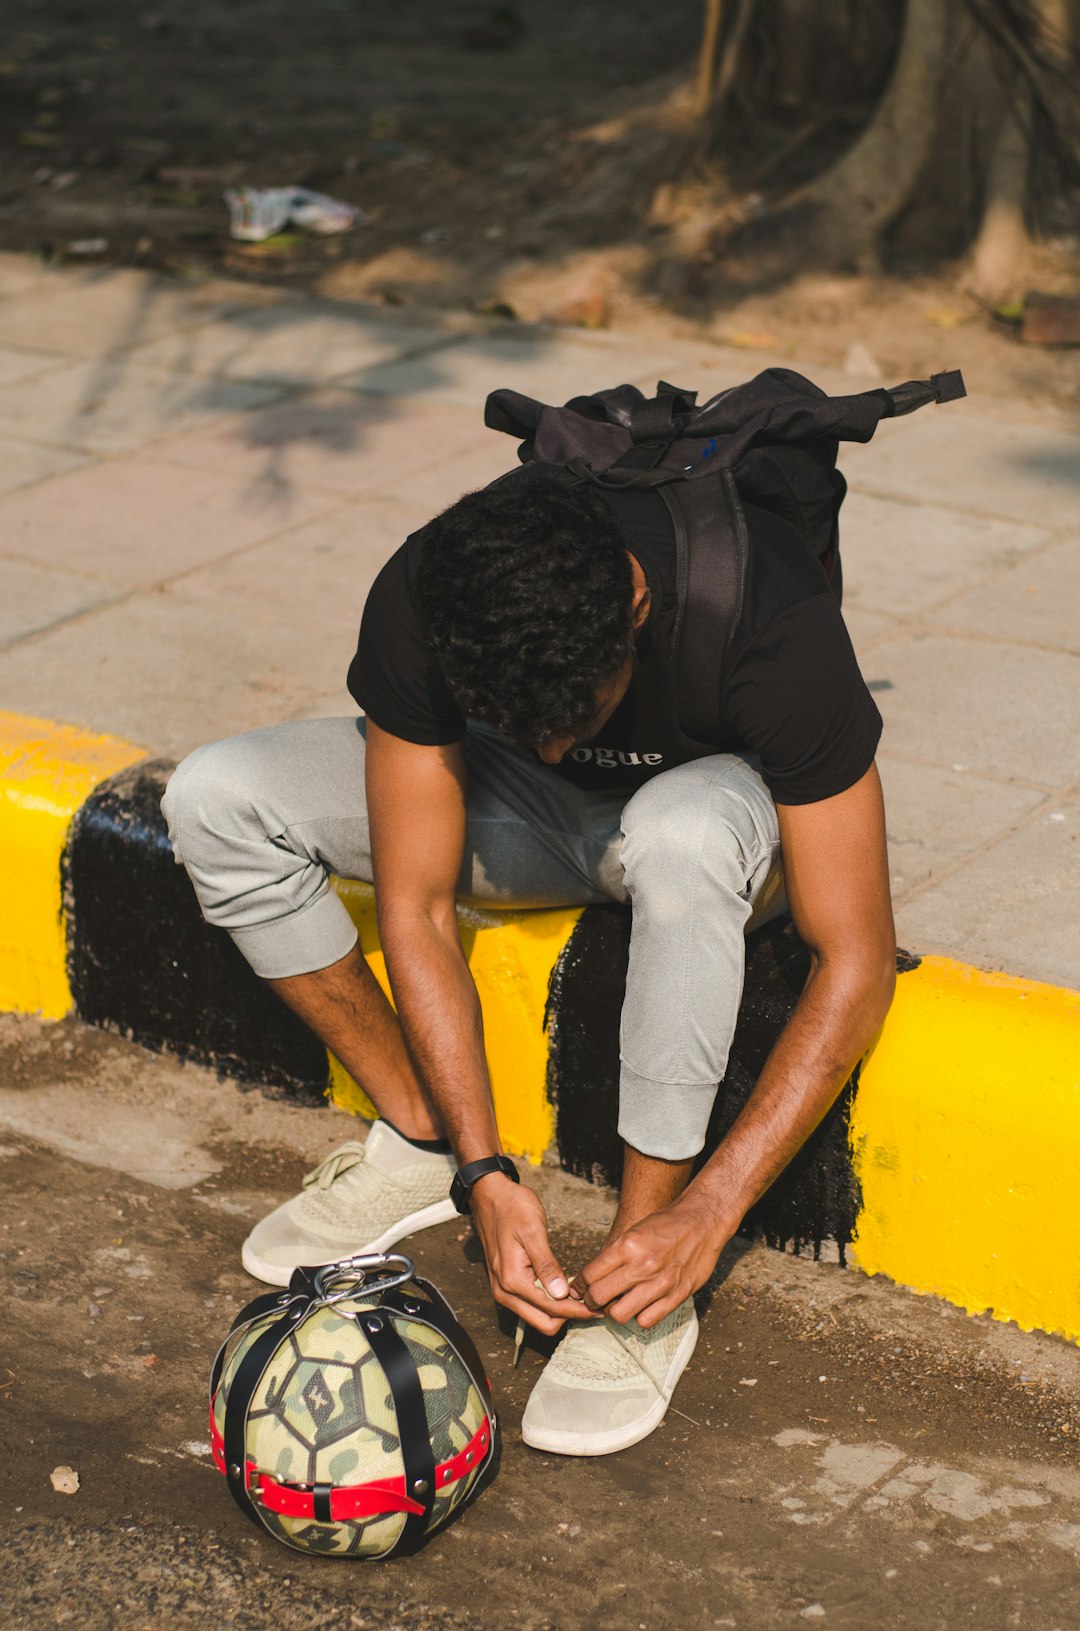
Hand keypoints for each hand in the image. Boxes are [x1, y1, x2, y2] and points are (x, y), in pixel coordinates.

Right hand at [469, 1175, 598, 1334]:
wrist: (489, 1196)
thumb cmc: (512, 1207)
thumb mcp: (533, 1230)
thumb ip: (546, 1264)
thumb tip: (562, 1294)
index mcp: (512, 1280)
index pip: (552, 1309)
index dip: (578, 1310)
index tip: (601, 1307)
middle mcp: (504, 1292)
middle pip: (544, 1323)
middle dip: (571, 1316)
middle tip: (596, 1303)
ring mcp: (503, 1291)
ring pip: (538, 1317)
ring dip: (561, 1312)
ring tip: (585, 1296)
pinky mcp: (506, 1285)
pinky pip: (531, 1305)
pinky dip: (550, 1304)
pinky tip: (566, 1290)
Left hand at [575, 1193, 728, 1329]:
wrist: (702, 1221)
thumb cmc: (665, 1224)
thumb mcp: (634, 1230)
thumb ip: (613, 1254)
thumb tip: (589, 1279)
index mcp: (627, 1245)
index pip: (590, 1275)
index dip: (579, 1285)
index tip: (579, 1289)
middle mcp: (642, 1265)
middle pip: (599, 1297)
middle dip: (591, 1301)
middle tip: (594, 1299)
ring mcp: (660, 1283)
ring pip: (620, 1314)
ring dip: (614, 1311)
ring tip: (617, 1303)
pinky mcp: (677, 1296)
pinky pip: (646, 1320)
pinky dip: (639, 1317)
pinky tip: (640, 1307)